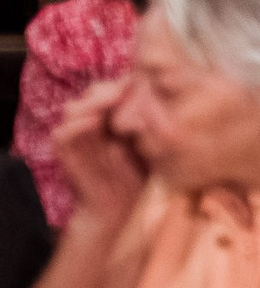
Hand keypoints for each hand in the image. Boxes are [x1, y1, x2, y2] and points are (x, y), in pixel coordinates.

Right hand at [53, 80, 145, 225]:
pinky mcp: (65, 153)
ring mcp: (76, 137)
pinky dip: (76, 124)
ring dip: (94, 101)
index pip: (113, 87)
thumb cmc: (142, 173)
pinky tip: (95, 121)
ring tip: (115, 98)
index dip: (127, 82)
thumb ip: (151, 119)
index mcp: (111, 116)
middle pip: (93, 92)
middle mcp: (91, 123)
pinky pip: (62, 132)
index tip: (147, 80)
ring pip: (74, 107)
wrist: (119, 207)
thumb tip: (169, 90)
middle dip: (111, 88)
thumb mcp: (151, 141)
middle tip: (130, 87)